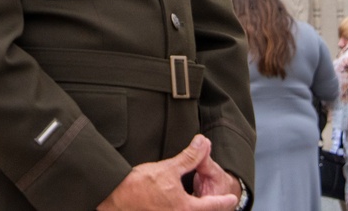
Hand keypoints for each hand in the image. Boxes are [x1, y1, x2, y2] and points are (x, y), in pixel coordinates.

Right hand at [98, 135, 238, 210]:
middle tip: (221, 202)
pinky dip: (185, 209)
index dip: (224, 201)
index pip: (212, 205)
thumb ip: (190, 157)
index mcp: (185, 209)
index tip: (232, 198)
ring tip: (201, 202)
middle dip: (211, 207)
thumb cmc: (140, 185)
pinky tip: (181, 204)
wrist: (115, 196)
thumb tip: (203, 143)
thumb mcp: (170, 169)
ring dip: (197, 208)